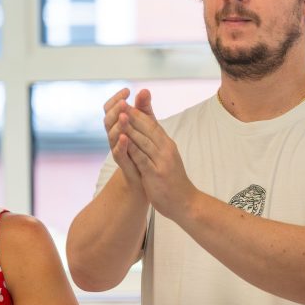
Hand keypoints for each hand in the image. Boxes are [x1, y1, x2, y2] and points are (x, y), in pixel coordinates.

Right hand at [103, 88, 154, 189]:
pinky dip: (120, 145)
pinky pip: (118, 153)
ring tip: (124, 116)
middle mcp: (114, 136)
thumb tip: (145, 90)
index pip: (111, 108)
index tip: (127, 90)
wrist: (146, 176)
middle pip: (108, 120)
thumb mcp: (146, 126)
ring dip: (118, 125)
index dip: (116, 99)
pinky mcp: (123, 163)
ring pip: (111, 136)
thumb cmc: (143, 149)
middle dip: (115, 110)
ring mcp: (117, 150)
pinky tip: (125, 137)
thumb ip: (143, 109)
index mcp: (118, 126)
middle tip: (124, 102)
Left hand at [117, 105, 195, 221]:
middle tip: (120, 103)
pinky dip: (131, 149)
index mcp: (168, 144)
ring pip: (143, 141)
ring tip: (119, 116)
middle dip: (133, 115)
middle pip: (148, 129)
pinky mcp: (155, 174)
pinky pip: (141, 159)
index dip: (139, 113)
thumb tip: (147, 132)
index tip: (127, 102)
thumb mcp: (166, 159)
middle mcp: (166, 150)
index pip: (153, 124)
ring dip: (130, 128)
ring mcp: (161, 161)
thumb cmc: (173, 181)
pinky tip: (122, 141)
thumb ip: (156, 145)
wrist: (185, 202)